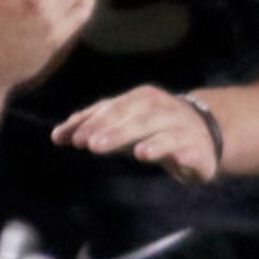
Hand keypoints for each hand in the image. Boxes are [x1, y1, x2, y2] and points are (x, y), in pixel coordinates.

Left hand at [52, 85, 221, 182]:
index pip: (113, 108)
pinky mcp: (198, 149)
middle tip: (92, 145)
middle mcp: (163, 110)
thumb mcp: (122, 125)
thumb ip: (92, 127)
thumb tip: (57, 135)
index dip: (93, 121)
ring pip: (164, 133)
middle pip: (137, 119)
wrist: (201, 134)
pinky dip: (180, 153)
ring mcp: (182, 128)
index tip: (71, 138)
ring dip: (150, 141)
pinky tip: (173, 159)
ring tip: (136, 153)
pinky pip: (189, 150)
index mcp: (141, 99)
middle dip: (115, 131)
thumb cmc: (151, 129)